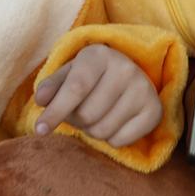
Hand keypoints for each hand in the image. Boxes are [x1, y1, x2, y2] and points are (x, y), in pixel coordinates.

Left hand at [31, 44, 161, 147]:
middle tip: (78, 112)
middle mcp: (125, 68)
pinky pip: (120, 141)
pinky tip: (114, 121)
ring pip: (102, 131)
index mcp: (99, 54)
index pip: (76, 88)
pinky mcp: (154, 110)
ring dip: (91, 130)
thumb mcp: (68, 74)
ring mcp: (143, 89)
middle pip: (87, 115)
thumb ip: (51, 86)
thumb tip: (41, 100)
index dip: (55, 112)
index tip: (40, 129)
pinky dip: (111, 139)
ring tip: (96, 115)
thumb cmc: (89, 76)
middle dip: (76, 120)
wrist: (127, 74)